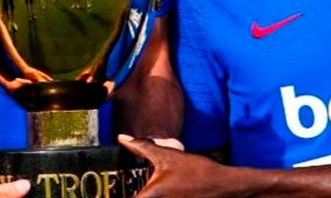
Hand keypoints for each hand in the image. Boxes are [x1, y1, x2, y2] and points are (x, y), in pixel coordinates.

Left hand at [118, 135, 239, 197]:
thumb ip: (142, 147)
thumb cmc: (198, 171)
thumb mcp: (168, 156)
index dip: (114, 195)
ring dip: (144, 195)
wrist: (224, 186)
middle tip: (126, 188)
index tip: (105, 191)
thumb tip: (122, 138)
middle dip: (134, 193)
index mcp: (152, 195)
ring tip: (144, 189)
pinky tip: (158, 193)